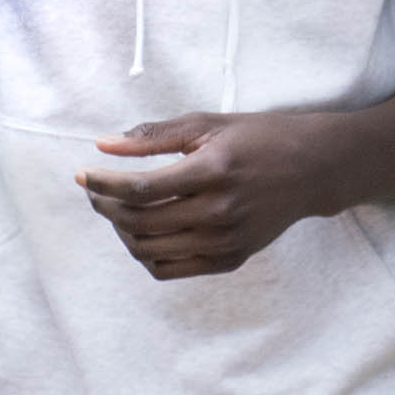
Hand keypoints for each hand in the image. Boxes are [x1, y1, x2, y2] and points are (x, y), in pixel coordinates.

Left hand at [77, 110, 336, 278]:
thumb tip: (103, 145)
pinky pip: (170, 269)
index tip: (83, 176)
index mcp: (214, 169)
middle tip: (96, 192)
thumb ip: (155, 136)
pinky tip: (143, 232)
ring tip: (119, 211)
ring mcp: (226, 239)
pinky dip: (145, 254)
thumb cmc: (258, 137)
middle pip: (140, 222)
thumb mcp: (209, 124)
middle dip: (107, 207)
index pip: (141, 188)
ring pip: (150, 250)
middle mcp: (220, 210)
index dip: (104, 184)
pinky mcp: (231, 259)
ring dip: (122, 231)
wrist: (312, 169)